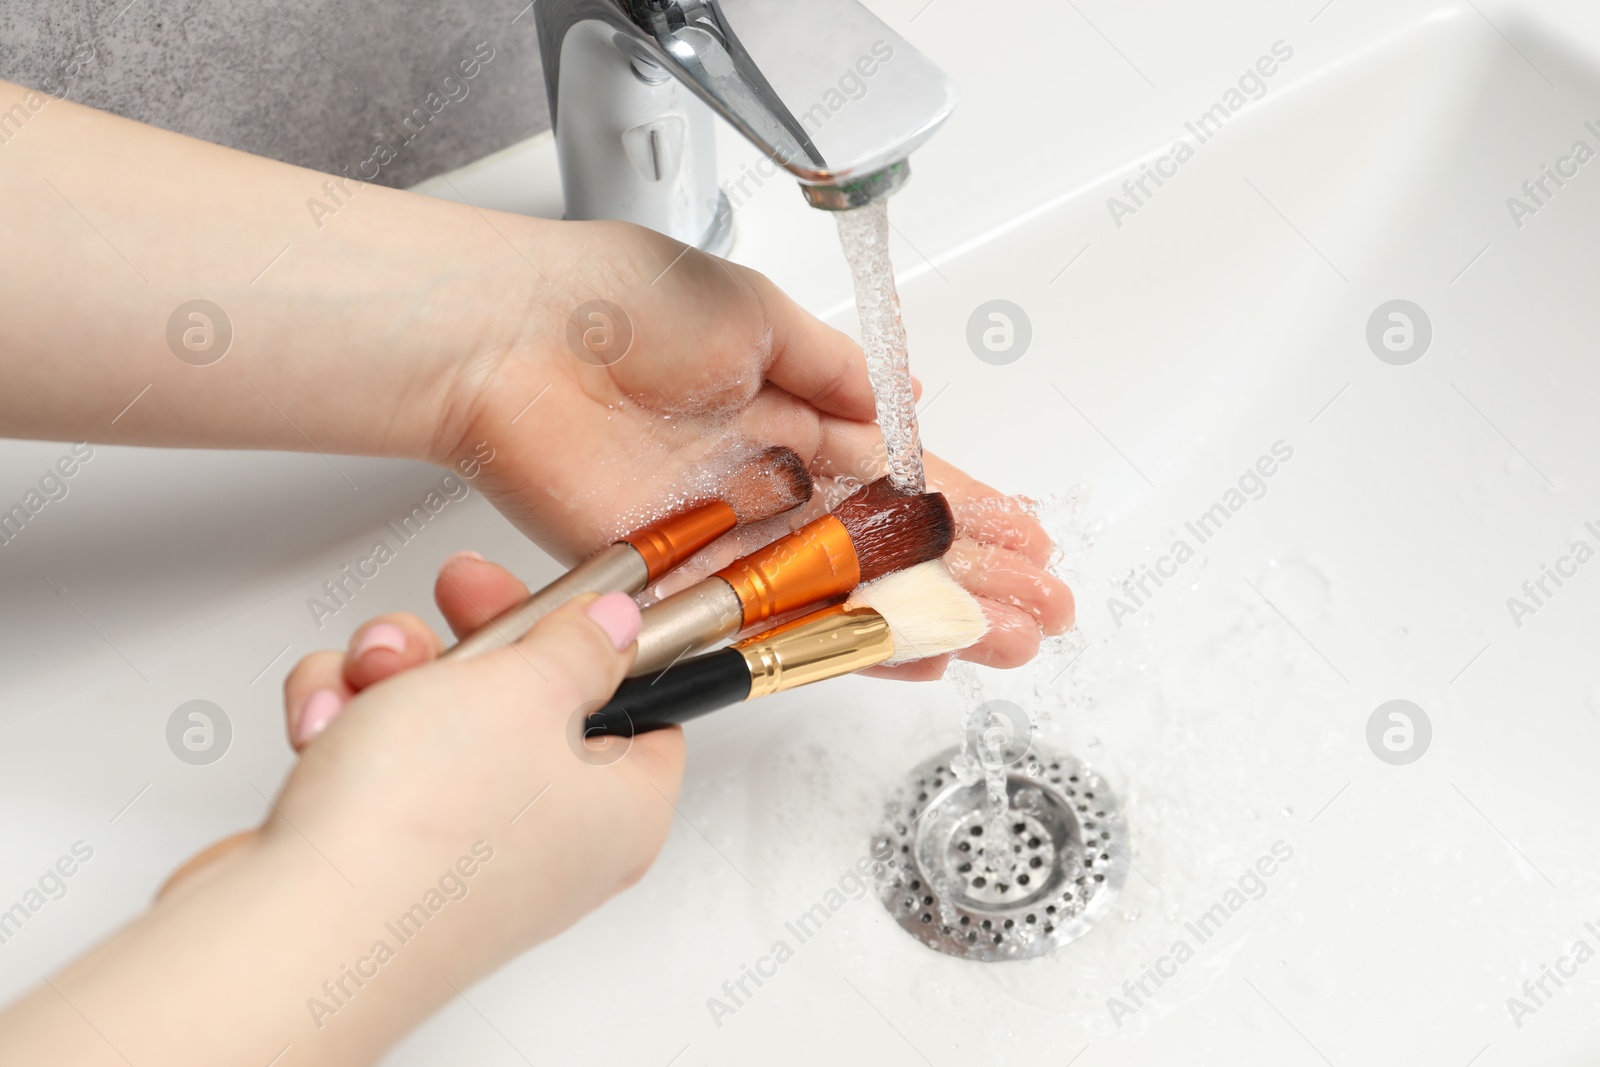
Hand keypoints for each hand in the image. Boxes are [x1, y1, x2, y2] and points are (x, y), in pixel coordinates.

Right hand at [186, 556, 681, 960]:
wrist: (296, 926)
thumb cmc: (426, 827)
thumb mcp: (531, 687)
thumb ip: (583, 644)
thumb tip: (615, 627)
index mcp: (624, 809)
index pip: (646, 707)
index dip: (602, 641)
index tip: (559, 600)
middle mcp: (556, 843)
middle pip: (532, 699)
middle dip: (473, 642)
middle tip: (455, 599)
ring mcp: (469, 857)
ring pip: (443, 717)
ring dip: (397, 675)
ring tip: (372, 677)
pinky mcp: (388, 860)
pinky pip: (378, 760)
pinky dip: (347, 727)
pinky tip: (325, 729)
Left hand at [427, 220, 1072, 674]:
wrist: (517, 341)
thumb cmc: (618, 304)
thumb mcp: (754, 313)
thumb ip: (835, 367)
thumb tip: (904, 400)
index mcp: (790, 413)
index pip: (896, 474)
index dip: (964, 506)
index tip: (1023, 534)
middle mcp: (770, 482)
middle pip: (889, 544)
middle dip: (972, 575)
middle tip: (1041, 608)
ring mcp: (733, 536)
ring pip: (852, 591)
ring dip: (934, 617)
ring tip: (1009, 641)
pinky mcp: (687, 578)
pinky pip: (781, 622)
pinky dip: (852, 642)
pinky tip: (917, 656)